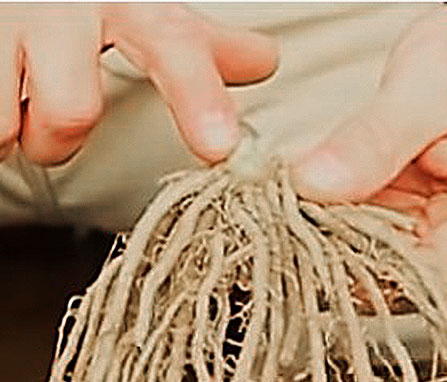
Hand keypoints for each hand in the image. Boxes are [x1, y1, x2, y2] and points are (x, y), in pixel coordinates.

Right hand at [0, 3, 277, 164]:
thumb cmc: (81, 1)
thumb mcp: (147, 12)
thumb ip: (202, 47)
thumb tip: (265, 60)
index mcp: (129, 4)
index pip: (172, 48)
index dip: (197, 96)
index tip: (219, 147)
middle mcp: (63, 6)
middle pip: (71, 113)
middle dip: (58, 138)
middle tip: (51, 113)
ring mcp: (4, 21)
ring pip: (10, 127)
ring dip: (15, 130)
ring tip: (15, 95)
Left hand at [292, 4, 446, 287]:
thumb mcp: (429, 83)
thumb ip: (373, 138)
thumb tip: (314, 184)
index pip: (428, 278)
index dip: (361, 266)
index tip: (307, 234)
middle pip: (402, 283)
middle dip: (341, 252)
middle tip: (290, 212)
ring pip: (383, 271)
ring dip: (337, 242)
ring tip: (301, 202)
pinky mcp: (430, 237)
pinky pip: (378, 248)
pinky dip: (344, 227)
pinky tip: (320, 202)